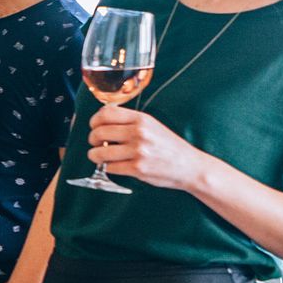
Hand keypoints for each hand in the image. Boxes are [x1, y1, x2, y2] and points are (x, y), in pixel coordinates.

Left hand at [86, 104, 207, 190]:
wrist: (190, 166)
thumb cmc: (169, 146)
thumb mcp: (152, 125)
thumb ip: (130, 121)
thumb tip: (102, 119)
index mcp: (141, 119)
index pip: (105, 113)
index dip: (94, 120)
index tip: (94, 126)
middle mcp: (139, 133)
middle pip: (99, 133)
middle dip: (92, 140)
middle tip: (95, 144)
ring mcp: (138, 152)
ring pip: (99, 153)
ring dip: (95, 155)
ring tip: (100, 156)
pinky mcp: (137, 169)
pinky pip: (110, 168)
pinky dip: (108, 168)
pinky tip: (114, 166)